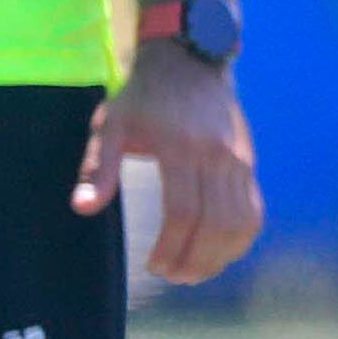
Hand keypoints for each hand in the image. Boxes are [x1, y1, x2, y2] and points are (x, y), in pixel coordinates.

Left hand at [75, 37, 263, 282]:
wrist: (190, 62)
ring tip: (195, 272)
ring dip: (221, 256)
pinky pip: (254, 210)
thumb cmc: (144, 97)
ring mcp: (240, 159)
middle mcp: (218, 155)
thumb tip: (83, 208)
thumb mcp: (111, 124)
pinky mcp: (250, 162)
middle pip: (217, 224)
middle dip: (196, 261)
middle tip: (173, 276)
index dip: (171, 248)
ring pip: (242, 222)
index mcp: (180, 147)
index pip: (184, 213)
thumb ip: (98, 167)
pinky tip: (219, 253)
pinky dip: (241, 239)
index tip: (153, 267)